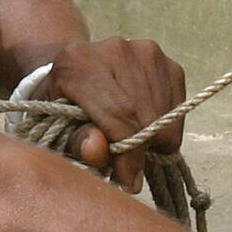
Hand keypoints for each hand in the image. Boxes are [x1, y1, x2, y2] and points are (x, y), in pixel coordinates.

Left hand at [45, 38, 187, 191]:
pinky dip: (164, 128)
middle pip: (144, 116)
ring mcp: (146, 52)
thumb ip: (74, 140)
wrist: (77, 68)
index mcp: (78, 62)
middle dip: (141, 152)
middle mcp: (116, 49)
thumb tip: (97, 152)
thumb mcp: (54, 125)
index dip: (128, 154)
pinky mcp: (168, 63)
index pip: (117, 114)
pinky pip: (177, 109)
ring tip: (129, 142)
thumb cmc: (60, 103)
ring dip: (154, 141)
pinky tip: (142, 125)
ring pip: (166, 116)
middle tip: (129, 171)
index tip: (128, 182)